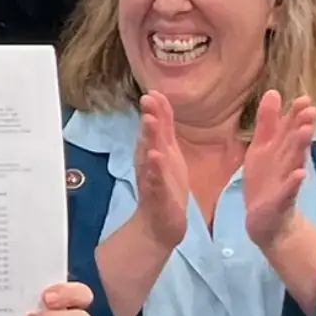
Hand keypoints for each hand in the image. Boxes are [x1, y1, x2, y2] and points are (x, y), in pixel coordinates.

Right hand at [130, 91, 190, 251]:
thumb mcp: (167, 153)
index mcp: (156, 150)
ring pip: (150, 156)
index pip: (156, 126)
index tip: (154, 90)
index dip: (156, 108)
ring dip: (149, 139)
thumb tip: (159, 102)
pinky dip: (154, 170)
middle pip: (149, 136)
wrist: (160, 224)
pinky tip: (155, 159)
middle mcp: (150, 161)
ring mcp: (152, 178)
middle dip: (150, 118)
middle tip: (148, 99)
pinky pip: (155, 181)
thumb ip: (164, 129)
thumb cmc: (164, 186)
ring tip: (149, 123)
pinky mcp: (157, 196)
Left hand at [241, 89, 315, 251]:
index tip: (304, 99)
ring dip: (300, 147)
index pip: (290, 128)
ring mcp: (286, 181)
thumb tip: (274, 92)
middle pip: (294, 142)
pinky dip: (294, 182)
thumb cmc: (266, 179)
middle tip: (311, 110)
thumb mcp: (262, 147)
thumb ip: (268, 122)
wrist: (265, 220)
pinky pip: (288, 190)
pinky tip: (301, 174)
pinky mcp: (281, 200)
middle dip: (301, 126)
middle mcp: (287, 162)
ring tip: (306, 132)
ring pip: (294, 161)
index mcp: (280, 149)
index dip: (296, 114)